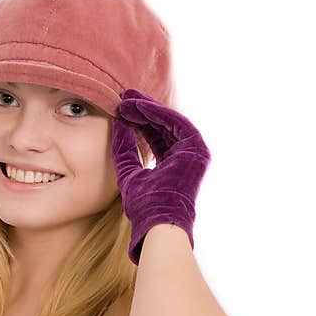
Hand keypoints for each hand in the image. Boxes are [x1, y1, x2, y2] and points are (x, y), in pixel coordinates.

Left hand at [111, 89, 209, 264]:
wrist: (158, 220)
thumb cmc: (143, 204)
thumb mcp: (128, 170)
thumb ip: (124, 148)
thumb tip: (117, 122)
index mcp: (170, 163)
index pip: (154, 135)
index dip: (138, 120)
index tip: (121, 108)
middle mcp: (183, 156)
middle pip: (162, 126)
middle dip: (143, 109)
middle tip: (124, 96)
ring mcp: (193, 153)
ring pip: (169, 122)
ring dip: (148, 108)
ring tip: (127, 99)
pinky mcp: (198, 149)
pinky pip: (176, 123)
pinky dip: (158, 113)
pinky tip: (139, 105)